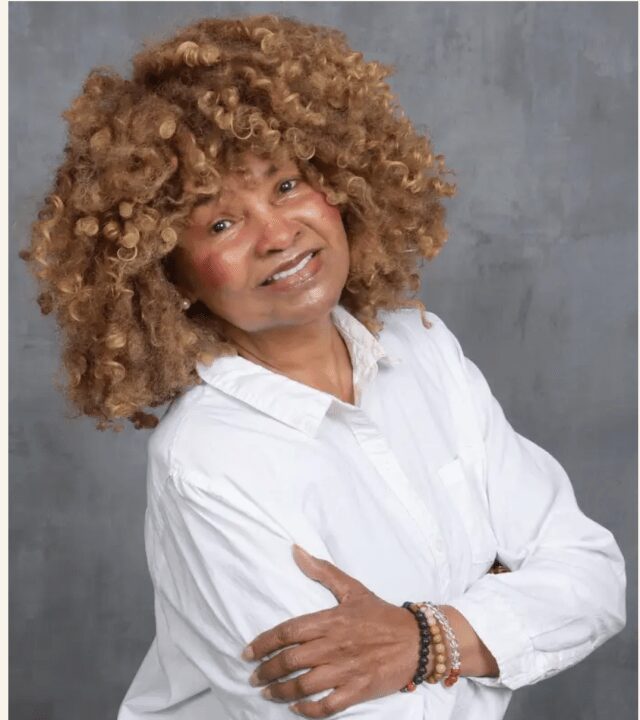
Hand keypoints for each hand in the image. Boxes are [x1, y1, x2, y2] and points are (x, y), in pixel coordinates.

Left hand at [242, 545, 422, 717]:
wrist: (417, 639)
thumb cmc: (382, 614)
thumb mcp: (352, 588)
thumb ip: (322, 571)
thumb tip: (295, 551)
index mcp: (330, 620)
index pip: (287, 632)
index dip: (263, 643)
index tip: (247, 652)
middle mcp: (334, 646)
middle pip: (290, 661)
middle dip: (266, 671)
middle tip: (253, 677)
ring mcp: (346, 670)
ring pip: (304, 685)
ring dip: (281, 691)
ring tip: (268, 693)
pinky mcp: (358, 690)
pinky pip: (327, 705)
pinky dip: (308, 709)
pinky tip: (297, 707)